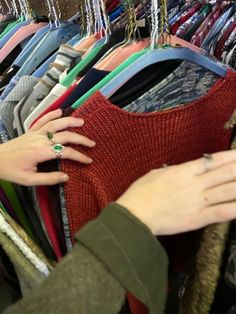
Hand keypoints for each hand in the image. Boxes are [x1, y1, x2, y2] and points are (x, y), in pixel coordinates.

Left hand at [0, 109, 94, 185]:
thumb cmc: (11, 171)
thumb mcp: (29, 180)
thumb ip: (49, 178)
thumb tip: (67, 177)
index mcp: (41, 152)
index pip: (66, 153)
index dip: (79, 156)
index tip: (89, 161)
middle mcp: (41, 140)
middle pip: (65, 136)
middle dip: (81, 140)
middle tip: (92, 143)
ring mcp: (35, 133)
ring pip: (56, 124)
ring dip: (70, 122)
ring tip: (82, 122)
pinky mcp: (30, 131)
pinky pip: (42, 120)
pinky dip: (52, 114)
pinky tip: (60, 111)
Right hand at [117, 150, 235, 235]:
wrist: (134, 215)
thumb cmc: (140, 193)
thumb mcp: (155, 174)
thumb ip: (172, 171)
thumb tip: (182, 170)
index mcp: (183, 171)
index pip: (213, 160)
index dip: (231, 156)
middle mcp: (194, 184)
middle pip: (225, 173)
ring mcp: (197, 202)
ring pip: (227, 191)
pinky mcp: (197, 219)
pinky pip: (220, 213)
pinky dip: (235, 208)